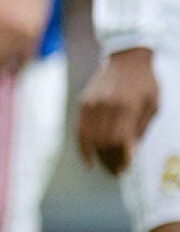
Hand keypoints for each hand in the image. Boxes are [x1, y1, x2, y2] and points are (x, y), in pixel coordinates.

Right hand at [77, 47, 159, 175]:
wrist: (126, 59)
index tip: (124, 169)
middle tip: (116, 171)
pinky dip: (82, 146)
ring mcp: (92, 103)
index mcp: (127, 107)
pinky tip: (88, 158)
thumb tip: (129, 153)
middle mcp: (107, 105)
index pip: (120, 141)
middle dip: (109, 160)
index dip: (121, 158)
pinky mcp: (84, 102)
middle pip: (104, 142)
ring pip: (90, 138)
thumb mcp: (152, 106)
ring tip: (104, 166)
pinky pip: (80, 129)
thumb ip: (140, 130)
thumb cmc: (145, 84)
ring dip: (97, 156)